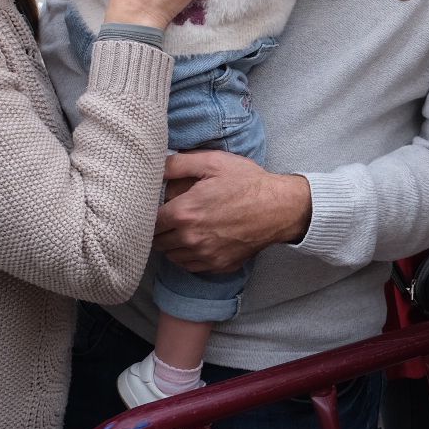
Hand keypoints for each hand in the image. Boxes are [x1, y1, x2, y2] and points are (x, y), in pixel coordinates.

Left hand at [153, 151, 311, 273]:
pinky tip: (196, 242)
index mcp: (185, 212)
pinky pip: (190, 266)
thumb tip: (154, 167)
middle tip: (169, 217)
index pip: (150, 222)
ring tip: (182, 229)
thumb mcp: (213, 162)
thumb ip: (178, 163)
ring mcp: (205, 255)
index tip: (155, 208)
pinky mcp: (218, 265)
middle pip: (158, 242)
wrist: (280, 208)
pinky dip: (188, 256)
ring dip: (172, 244)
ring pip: (172, 256)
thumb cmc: (248, 182)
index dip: (149, 215)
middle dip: (159, 230)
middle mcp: (191, 238)